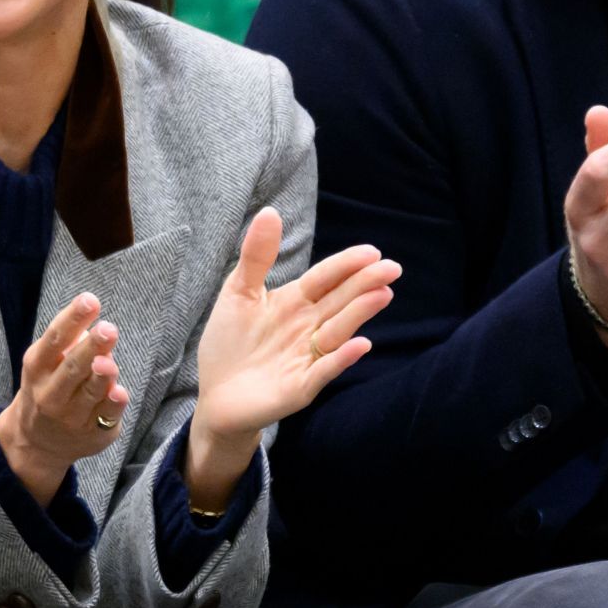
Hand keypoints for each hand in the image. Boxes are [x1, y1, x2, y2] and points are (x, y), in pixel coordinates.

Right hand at [0, 295, 128, 503]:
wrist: (36, 442)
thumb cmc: (49, 386)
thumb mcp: (46, 362)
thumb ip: (70, 341)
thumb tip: (95, 324)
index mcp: (37, 367)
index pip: (55, 339)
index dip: (72, 319)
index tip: (90, 300)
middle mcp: (50, 393)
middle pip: (72, 368)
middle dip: (91, 348)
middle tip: (108, 329)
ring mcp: (70, 416)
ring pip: (89, 393)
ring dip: (101, 377)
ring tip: (109, 362)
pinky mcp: (92, 432)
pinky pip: (105, 417)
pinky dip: (112, 404)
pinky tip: (119, 392)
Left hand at [186, 208, 393, 504]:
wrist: (216, 396)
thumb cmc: (229, 343)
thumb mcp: (238, 293)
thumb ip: (256, 256)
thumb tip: (269, 211)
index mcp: (296, 302)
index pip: (326, 279)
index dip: (346, 265)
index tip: (371, 251)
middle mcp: (308, 327)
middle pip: (340, 301)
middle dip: (365, 285)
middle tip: (391, 269)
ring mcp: (308, 357)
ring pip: (338, 331)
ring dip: (360, 314)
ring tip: (383, 295)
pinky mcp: (301, 387)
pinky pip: (324, 370)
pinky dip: (342, 359)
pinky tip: (361, 345)